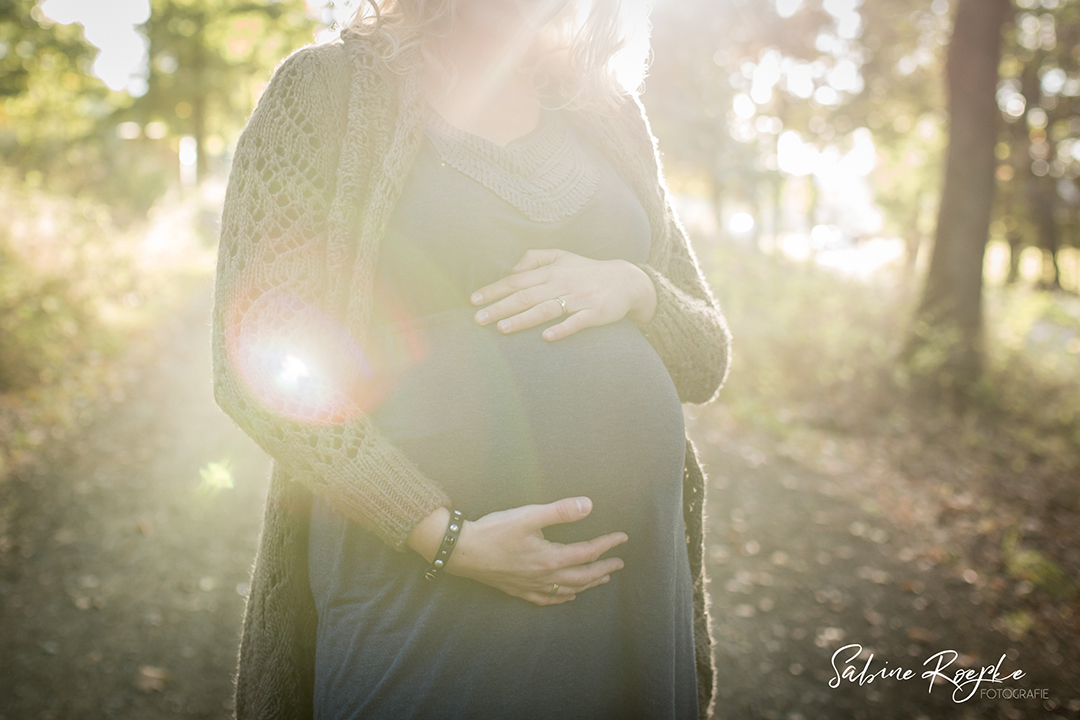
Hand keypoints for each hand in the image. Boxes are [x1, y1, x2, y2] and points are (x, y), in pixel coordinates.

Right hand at [407, 498, 628, 605]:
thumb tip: (588, 505)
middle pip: (583, 576)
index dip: (607, 545)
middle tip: (619, 563)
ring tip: (601, 580)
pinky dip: (562, 599)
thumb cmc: (494, 531)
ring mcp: (531, 586)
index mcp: (551, 558)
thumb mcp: (529, 515)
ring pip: (568, 590)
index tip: (622, 538)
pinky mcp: (518, 590)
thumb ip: (560, 511)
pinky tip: (566, 597)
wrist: (462, 551)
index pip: (587, 552)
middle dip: (603, 569)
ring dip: (587, 585)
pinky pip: (546, 599)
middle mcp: (545, 577)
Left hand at [469, 248, 657, 341]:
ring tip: (501, 329)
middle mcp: (561, 283)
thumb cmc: (587, 271)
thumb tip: (512, 269)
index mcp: (551, 271)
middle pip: (525, 295)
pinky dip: (561, 329)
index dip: (494, 290)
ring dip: (523, 319)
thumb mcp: (562, 256)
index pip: (516, 280)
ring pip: (546, 309)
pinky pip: (576, 322)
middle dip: (500, 307)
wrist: (626, 280)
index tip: (473, 301)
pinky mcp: (594, 313)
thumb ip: (535, 258)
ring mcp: (578, 298)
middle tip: (478, 320)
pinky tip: (546, 338)